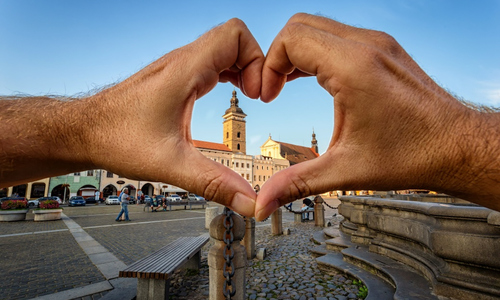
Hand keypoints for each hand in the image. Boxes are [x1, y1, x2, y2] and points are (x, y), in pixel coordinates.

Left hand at [84, 19, 263, 215]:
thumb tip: (250, 203)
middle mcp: (183, 61)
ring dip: (243, 68)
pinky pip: (212, 60)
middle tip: (258, 98)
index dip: (256, 59)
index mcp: (185, 71)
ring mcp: (178, 66)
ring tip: (248, 98)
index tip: (256, 96)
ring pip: (224, 47)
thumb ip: (215, 183)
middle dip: (255, 65)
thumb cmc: (117, 140)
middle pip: (235, 39)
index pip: (235, 34)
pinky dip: (229, 72)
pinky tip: (225, 97)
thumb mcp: (172, 165)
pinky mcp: (175, 75)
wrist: (84, 131)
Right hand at [255, 13, 499, 219]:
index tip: (269, 97)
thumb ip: (297, 183)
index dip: (268, 67)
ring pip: (318, 27)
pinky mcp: (383, 48)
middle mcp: (366, 46)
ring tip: (287, 85)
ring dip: (296, 53)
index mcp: (354, 67)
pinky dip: (317, 52)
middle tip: (274, 90)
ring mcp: (377, 43)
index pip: (291, 39)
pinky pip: (337, 35)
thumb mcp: (346, 170)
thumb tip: (263, 204)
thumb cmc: (411, 155)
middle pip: (299, 26)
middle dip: (277, 57)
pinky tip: (314, 80)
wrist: (456, 146)